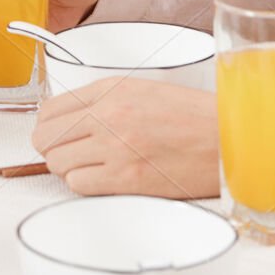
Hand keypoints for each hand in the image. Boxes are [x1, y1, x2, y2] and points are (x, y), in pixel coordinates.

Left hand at [32, 79, 219, 197]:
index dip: (47, 124)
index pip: (51, 108)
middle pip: (46, 137)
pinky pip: (78, 185)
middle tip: (66, 152)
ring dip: (69, 168)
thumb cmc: (194, 117)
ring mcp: (115, 148)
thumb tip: (70, 117)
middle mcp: (108, 115)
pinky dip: (85, 185)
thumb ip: (106, 100)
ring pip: (58, 163)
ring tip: (90, 166)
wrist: (228, 139)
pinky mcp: (126, 179)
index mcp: (112, 89)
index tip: (53, 132)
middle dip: (51, 147)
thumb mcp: (145, 90)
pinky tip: (103, 179)